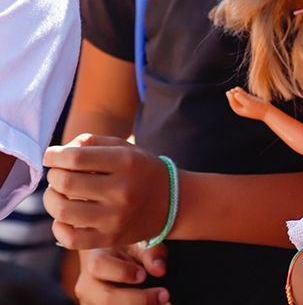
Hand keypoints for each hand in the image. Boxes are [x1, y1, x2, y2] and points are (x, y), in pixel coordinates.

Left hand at [43, 135, 170, 249]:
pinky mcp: (110, 238)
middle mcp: (123, 191)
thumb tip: (56, 154)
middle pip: (66, 183)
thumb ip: (91, 143)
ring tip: (57, 194)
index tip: (51, 156)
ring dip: (51, 199)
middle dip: (54, 176)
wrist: (172, 202)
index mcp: (127, 163)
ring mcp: (116, 218)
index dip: (54, 156)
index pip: (76, 158)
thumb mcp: (125, 148)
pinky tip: (65, 217)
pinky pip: (70, 238)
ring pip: (63, 211)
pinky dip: (58, 227)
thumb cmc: (140, 171)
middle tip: (58, 174)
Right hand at [75, 244, 169, 304]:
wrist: (110, 260)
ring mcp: (90, 303)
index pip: (99, 266)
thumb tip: (160, 269)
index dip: (123, 272)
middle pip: (106, 299)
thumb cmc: (126, 249)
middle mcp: (87, 285)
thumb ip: (151, 253)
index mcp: (94, 260)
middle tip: (164, 295)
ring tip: (164, 303)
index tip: (143, 275)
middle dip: (138, 300)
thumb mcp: (139, 243)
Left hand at [226, 86, 269, 119]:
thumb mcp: (249, 103)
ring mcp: (246, 104)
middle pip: (234, 101)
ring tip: (234, 88)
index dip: (230, 97)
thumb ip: (242, 98)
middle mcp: (241, 108)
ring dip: (236, 93)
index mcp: (239, 111)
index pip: (233, 103)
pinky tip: (238, 88)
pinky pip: (243, 96)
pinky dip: (240, 92)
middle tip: (230, 90)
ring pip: (239, 98)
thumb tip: (235, 94)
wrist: (268, 112)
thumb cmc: (259, 108)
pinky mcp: (250, 101)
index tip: (230, 91)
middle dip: (232, 96)